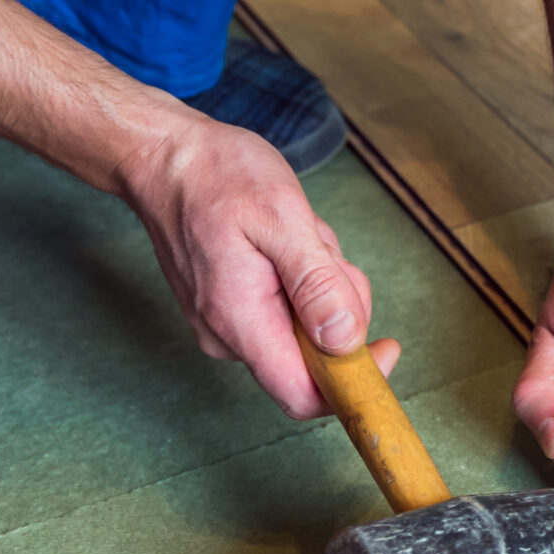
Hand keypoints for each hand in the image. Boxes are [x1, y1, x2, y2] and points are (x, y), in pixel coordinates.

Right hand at [115, 113, 399, 416]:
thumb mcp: (282, 217)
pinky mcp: (231, 310)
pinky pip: (288, 310)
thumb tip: (347, 340)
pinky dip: (302, 278)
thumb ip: (317, 283)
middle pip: (316, 357)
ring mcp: (227, 325)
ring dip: (322, 284)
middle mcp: (228, 337)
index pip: (303, 395)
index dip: (355, 383)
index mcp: (240, 322)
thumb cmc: (217, 176)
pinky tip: (284, 242)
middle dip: (339, 306)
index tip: (388, 344)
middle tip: (322, 248)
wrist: (164, 158)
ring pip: (306, 330)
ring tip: (296, 236)